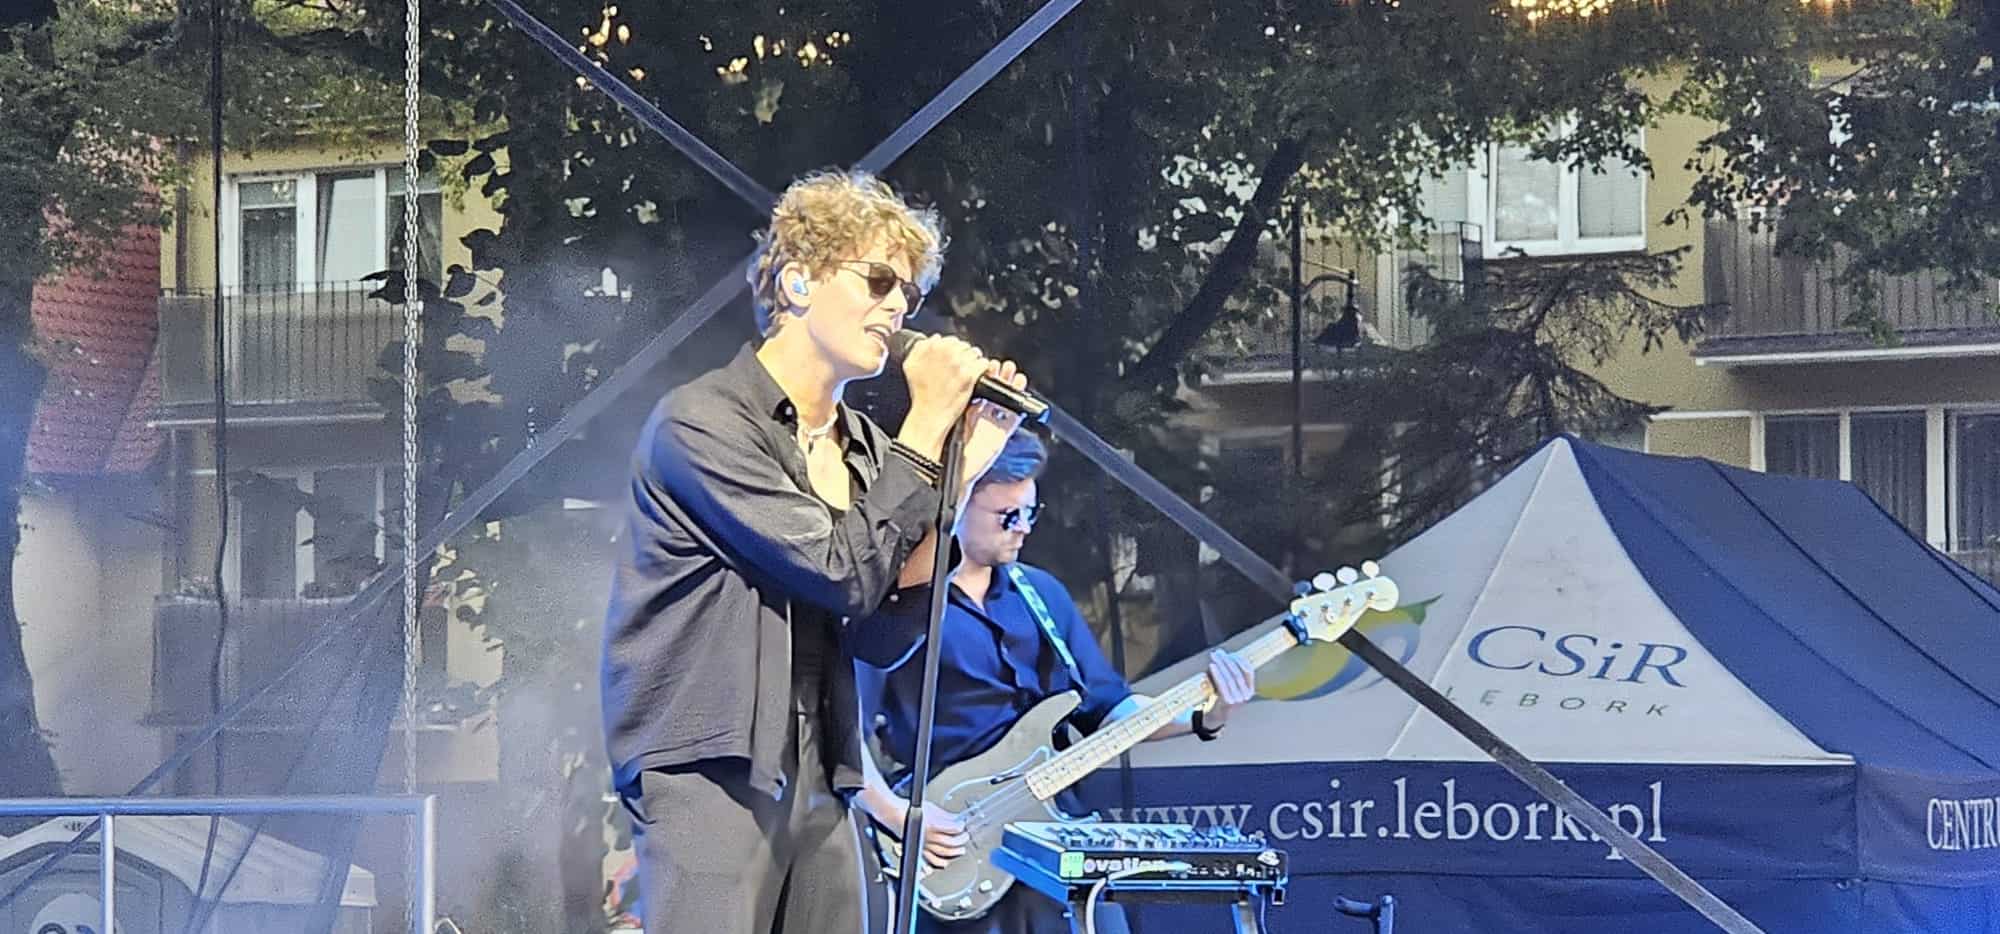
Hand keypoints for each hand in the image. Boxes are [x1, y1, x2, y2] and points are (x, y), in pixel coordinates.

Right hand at [893, 796, 968, 868]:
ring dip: (954, 852)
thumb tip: (956, 819)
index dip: (961, 827)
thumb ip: (945, 815)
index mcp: (934, 825)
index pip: (954, 828)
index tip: (962, 825)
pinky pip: (932, 860)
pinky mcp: (919, 850)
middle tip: (965, 837)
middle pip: (951, 843)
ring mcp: (924, 845)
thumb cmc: (909, 809)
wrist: (894, 814)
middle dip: (961, 840)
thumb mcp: (931, 807)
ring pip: (944, 853)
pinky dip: (941, 862)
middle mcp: (930, 837)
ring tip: (960, 850)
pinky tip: (946, 861)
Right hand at [898, 335, 988, 454]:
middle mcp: (946, 352)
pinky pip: (983, 363)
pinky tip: (975, 376)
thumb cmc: (921, 394)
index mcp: (932, 347)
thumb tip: (931, 339)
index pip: (950, 339)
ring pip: (975, 352)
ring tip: (968, 372)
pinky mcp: (970, 375)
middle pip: (964, 345)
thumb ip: (919, 348)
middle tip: (959, 368)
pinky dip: (981, 369)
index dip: (952, 349)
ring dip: (973, 361)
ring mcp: (959, 363)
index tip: (951, 359)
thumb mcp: (910, 366)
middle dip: (963, 354)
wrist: (929, 414)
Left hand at [956, 360, 1027, 491]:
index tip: (985, 364)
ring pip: (1005, 402)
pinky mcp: (1001, 435)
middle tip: (1000, 365)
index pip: (977, 390)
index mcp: (966, 412)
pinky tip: (1019, 391)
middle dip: (998, 378)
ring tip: (1011, 373)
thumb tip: (951, 381)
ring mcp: (991, 425)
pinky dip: (1018, 405)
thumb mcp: (947, 419)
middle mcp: (979, 417)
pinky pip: (1012, 418)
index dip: (983, 377)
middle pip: (993, 393)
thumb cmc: (944, 450)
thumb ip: (953, 404)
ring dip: (1009, 387)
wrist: (952, 472)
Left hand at [1202, 649, 1255, 724]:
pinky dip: (1217, 673)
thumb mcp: (1229, 685)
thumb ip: (1229, 672)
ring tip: (1214, 656)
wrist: (1215, 717)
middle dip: (1227, 661)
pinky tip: (1212, 665)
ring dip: (1221, 665)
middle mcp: (1246, 695)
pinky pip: (1223, 684)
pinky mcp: (1228, 702)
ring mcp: (1238, 699)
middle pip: (1237, 673)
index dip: (1240, 660)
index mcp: (1250, 689)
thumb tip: (1221, 654)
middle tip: (1218, 652)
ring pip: (1230, 678)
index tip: (1230, 653)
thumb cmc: (1221, 697)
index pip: (1249, 671)